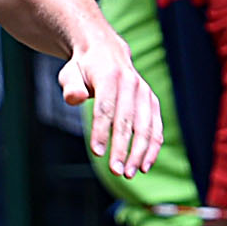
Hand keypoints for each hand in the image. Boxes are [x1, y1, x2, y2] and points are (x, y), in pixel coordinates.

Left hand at [58, 27, 164, 181]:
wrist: (106, 51)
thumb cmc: (83, 68)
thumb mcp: (70, 73)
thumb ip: (71, 87)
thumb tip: (74, 98)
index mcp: (109, 74)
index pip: (105, 107)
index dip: (101, 131)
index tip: (97, 153)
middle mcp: (131, 82)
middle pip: (127, 121)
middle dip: (122, 148)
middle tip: (115, 172)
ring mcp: (145, 92)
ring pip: (146, 127)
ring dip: (139, 152)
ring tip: (129, 174)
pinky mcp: (152, 101)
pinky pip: (156, 127)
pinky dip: (152, 147)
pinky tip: (144, 166)